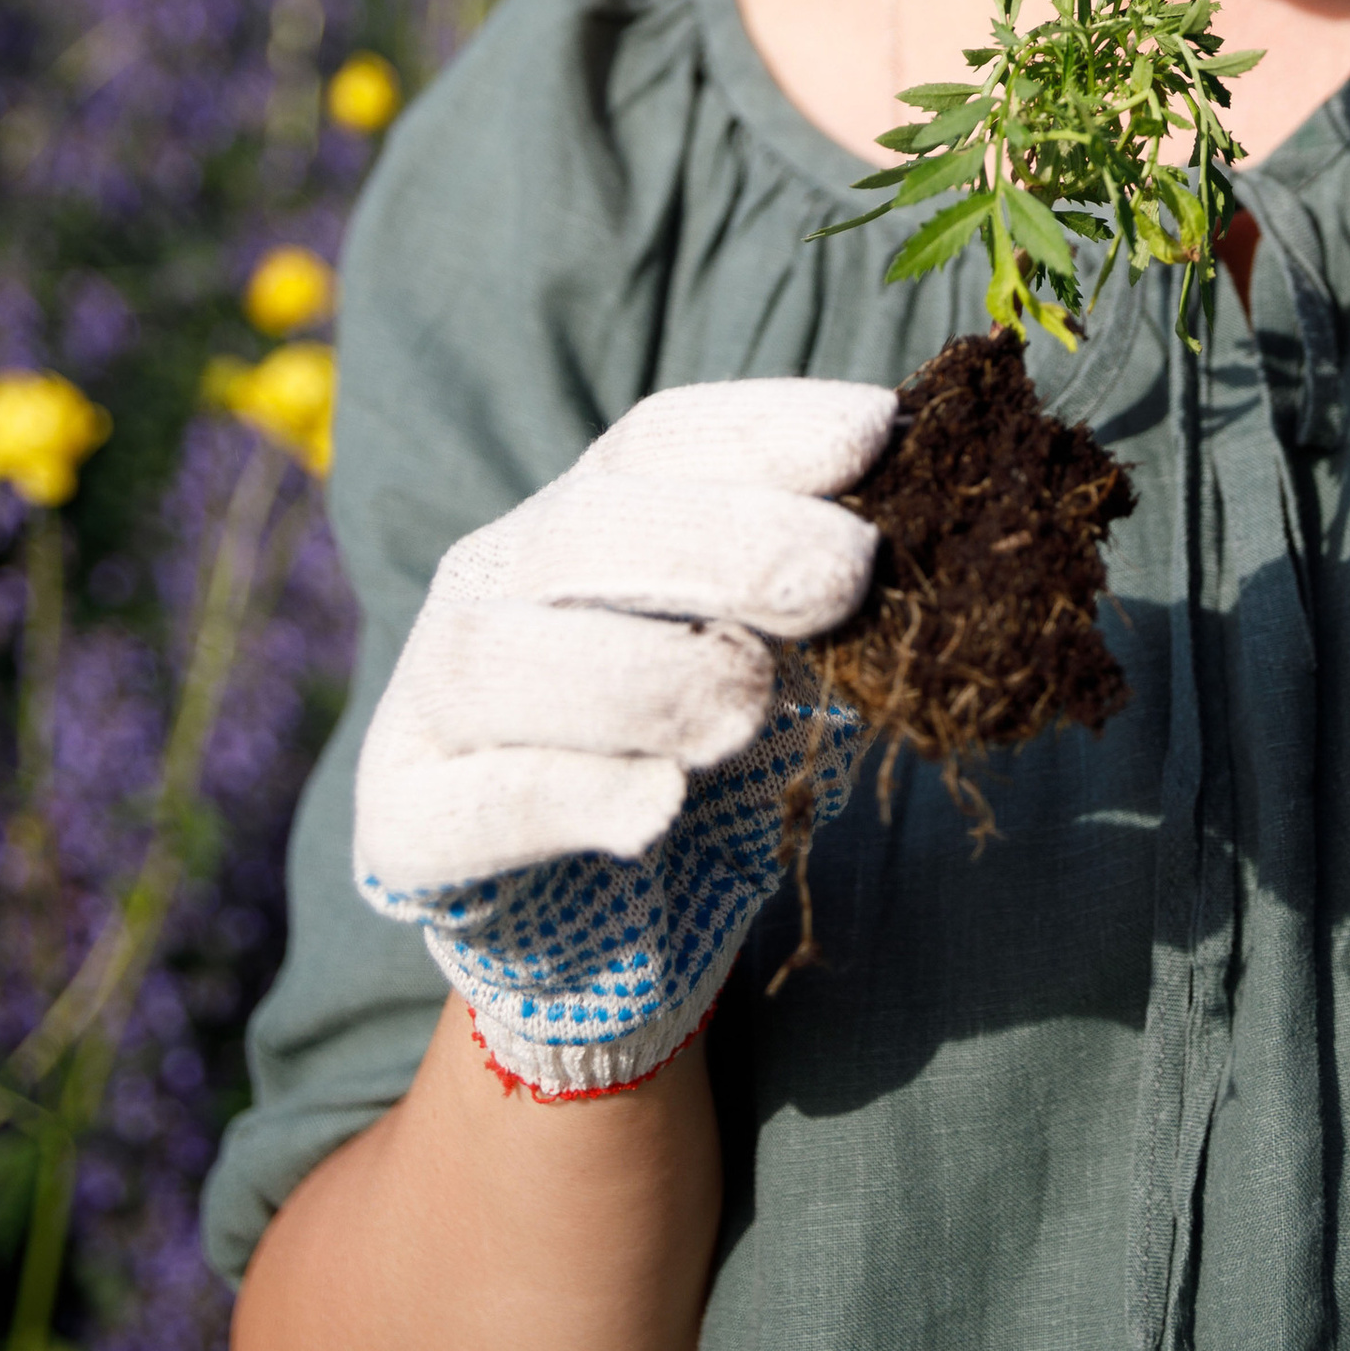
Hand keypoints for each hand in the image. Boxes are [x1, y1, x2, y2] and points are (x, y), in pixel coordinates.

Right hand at [354, 378, 894, 1094]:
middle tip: (849, 576)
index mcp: (581, 516)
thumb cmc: (689, 748)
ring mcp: (430, 700)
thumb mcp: (763, 650)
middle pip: (588, 531)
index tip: (877, 432)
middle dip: (726, 542)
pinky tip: (657, 806)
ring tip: (748, 707)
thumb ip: (819, 590)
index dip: (766, 428)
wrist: (581, 922)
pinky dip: (567, 796)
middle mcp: (492, 582)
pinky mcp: (404, 822)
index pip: (660, 439)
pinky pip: (471, 804)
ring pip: (500, 659)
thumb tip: (945, 512)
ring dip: (640, 672)